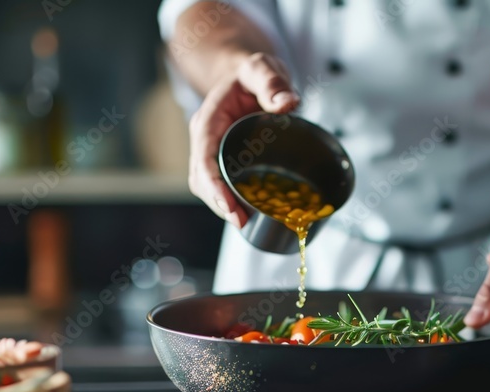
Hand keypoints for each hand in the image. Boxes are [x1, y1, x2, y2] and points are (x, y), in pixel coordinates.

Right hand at [187, 52, 299, 227]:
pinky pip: (220, 184)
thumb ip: (272, 82)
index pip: (204, 158)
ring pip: (207, 186)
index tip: (229, 206)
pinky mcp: (223, 159)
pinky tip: (248, 214)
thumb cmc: (251, 72)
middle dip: (218, 203)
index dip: (214, 186)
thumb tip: (288, 103)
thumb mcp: (261, 69)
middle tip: (242, 222)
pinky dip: (230, 201)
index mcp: (209, 120)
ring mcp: (212, 151)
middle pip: (201, 179)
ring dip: (222, 207)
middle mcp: (205, 139)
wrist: (245, 74)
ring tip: (246, 224)